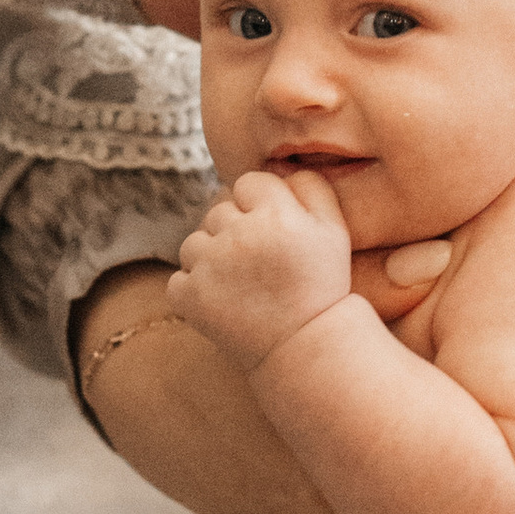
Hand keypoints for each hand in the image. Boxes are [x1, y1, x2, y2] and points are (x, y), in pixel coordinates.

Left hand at [169, 168, 352, 370]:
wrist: (305, 347)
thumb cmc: (321, 286)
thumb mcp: (335, 230)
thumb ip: (312, 186)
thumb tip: (279, 166)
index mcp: (276, 214)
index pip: (247, 183)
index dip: (259, 206)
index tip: (273, 233)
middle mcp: (240, 235)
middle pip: (218, 211)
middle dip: (235, 231)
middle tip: (259, 265)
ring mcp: (210, 266)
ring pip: (194, 242)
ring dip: (211, 258)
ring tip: (241, 285)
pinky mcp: (189, 296)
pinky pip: (179, 278)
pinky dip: (194, 291)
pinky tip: (224, 304)